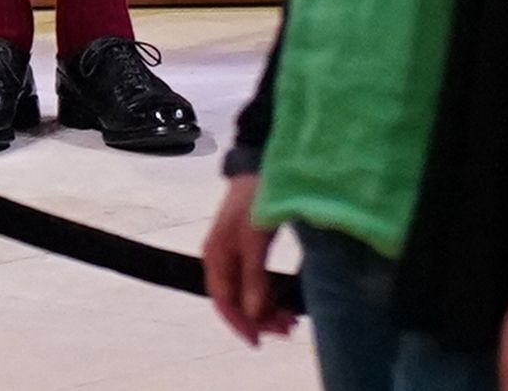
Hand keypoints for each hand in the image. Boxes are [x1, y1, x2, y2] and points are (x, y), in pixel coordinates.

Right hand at [200, 176, 293, 344]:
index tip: (261, 341)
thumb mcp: (255, 240)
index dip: (241, 324)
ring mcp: (233, 254)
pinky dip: (268, 293)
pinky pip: (254, 280)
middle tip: (288, 329)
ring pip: (247, 292)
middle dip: (260, 318)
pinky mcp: (247, 249)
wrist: (258, 166)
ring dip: (266, 308)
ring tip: (291, 320)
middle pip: (236, 300)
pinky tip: (284, 300)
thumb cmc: (254, 202)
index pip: (224, 303)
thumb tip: (253, 314)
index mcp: (215, 258)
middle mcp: (220, 260)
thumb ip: (253, 277)